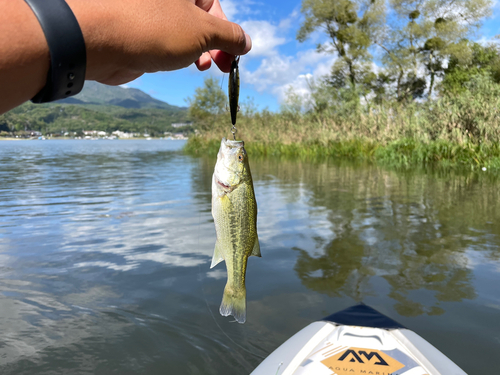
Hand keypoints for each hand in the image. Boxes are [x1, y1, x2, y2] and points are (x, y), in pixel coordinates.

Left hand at [67, 0, 251, 84]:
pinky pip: (167, 40)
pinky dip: (178, 53)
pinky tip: (180, 64)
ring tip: (201, 66)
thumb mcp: (203, 31)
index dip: (229, 30)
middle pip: (201, 17)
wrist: (100, 43)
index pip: (215, 4)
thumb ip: (229, 35)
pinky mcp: (140, 30)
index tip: (236, 54)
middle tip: (222, 66)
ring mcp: (152, 13)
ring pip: (184, 31)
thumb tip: (246, 42)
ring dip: (199, 51)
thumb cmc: (154, 29)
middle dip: (215, 44)